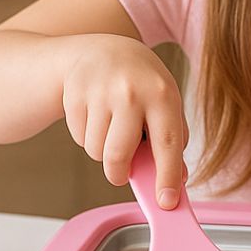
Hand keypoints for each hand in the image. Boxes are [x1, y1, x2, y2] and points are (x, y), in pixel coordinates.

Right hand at [60, 34, 188, 207]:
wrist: (102, 49)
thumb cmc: (141, 81)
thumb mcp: (166, 100)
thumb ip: (173, 138)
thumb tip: (177, 180)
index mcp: (162, 93)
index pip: (167, 142)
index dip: (168, 175)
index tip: (166, 202)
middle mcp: (131, 91)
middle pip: (119, 154)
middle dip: (119, 174)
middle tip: (121, 174)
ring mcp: (99, 92)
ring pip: (96, 151)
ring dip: (103, 151)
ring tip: (112, 128)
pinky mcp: (74, 94)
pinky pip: (79, 139)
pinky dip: (88, 137)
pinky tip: (97, 116)